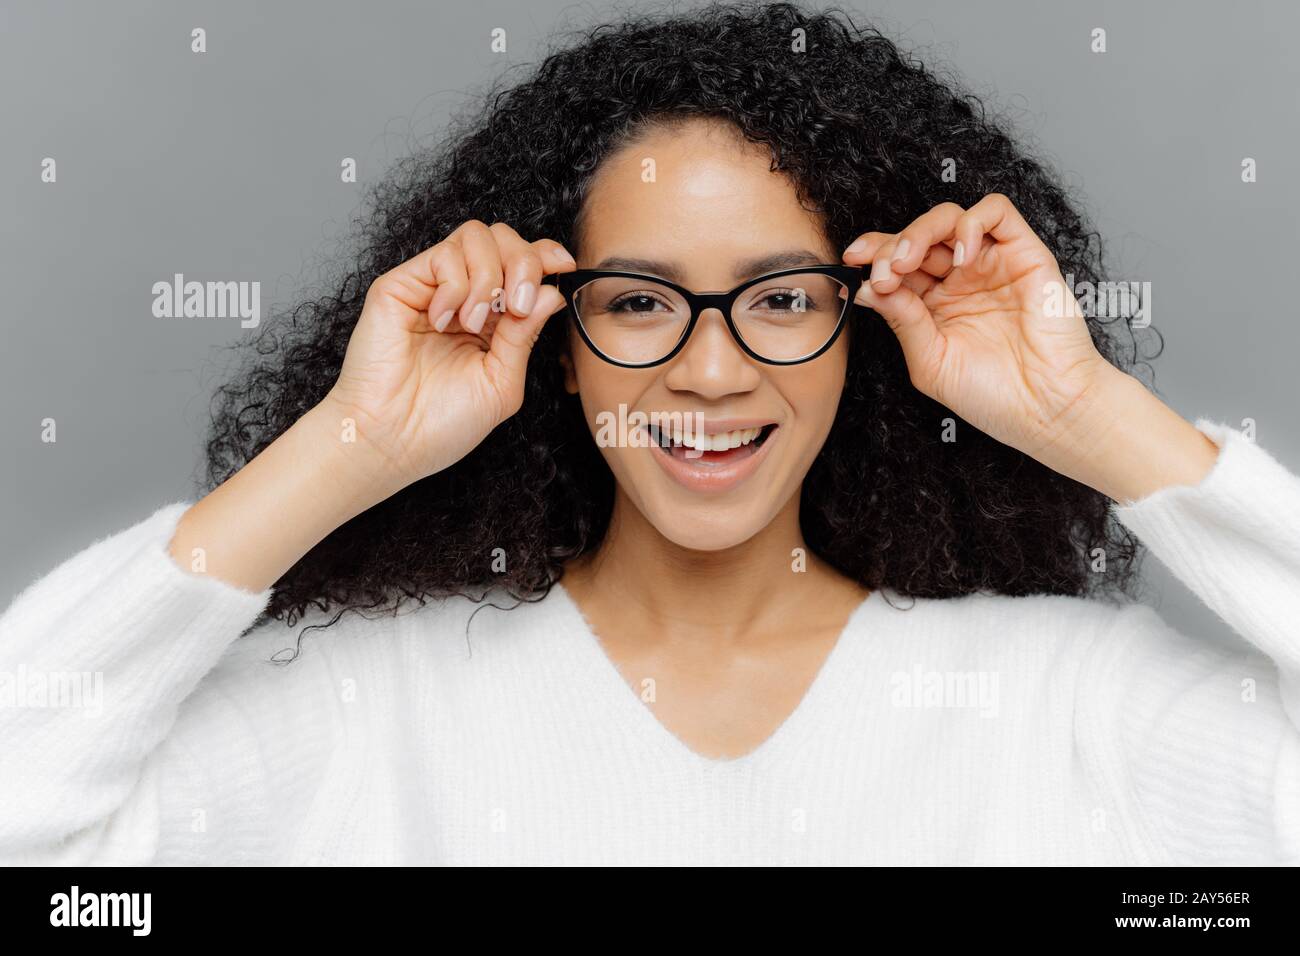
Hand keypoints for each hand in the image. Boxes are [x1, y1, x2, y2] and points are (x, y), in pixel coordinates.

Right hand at [323, 220, 576, 485]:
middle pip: (503, 237)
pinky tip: (444, 321)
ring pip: (476, 235)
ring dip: (489, 276)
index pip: (521, 262)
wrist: (392, 441)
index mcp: (492, 319)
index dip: (545, 254)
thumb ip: (525, 335)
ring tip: (474, 324)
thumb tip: (552, 291)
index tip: (564, 265)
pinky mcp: (400, 285)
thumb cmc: (442, 423)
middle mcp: (464, 296)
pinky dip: (456, 286)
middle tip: (517, 305)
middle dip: (523, 263)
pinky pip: (443, 255)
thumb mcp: (502, 381)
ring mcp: (431, 288)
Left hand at [843, 194, 1217, 501]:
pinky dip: (971, 223)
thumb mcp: (931, 361)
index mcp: (933, 305)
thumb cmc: (993, 396)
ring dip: (920, 231)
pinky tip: (960, 255)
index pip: (897, 264)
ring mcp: (990, 265)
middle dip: (890, 246)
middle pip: (917, 237)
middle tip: (884, 271)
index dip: (873, 256)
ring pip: (950, 218)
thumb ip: (902, 320)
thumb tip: (868, 287)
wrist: (1046, 408)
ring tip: (908, 262)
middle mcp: (960, 281)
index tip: (851, 264)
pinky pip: (997, 213)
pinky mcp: (1024, 254)